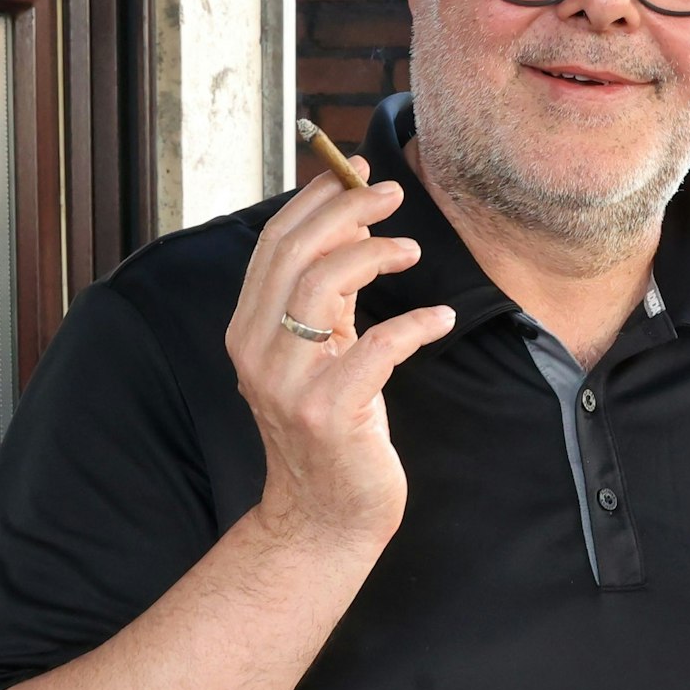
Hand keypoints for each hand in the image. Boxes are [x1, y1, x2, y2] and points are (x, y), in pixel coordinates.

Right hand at [225, 161, 456, 557]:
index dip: (316, 199)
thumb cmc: (334, 428)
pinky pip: (376, 348)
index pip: (275, 243)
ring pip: (322, 287)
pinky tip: (441, 321)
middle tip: (393, 193)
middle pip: (295, 253)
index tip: (358, 172)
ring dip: (374, 254)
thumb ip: (326, 299)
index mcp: (248, 330)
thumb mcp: (320, 354)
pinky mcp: (330, 413)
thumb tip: (354, 223)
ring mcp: (289, 384)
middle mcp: (258, 352)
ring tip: (412, 251)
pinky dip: (414, 325)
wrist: (324, 518)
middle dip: (347, 210)